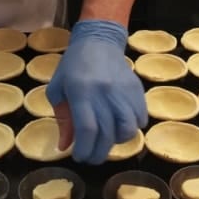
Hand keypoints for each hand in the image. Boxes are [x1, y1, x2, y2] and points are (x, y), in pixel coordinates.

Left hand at [46, 20, 147, 163]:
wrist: (99, 41)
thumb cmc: (73, 66)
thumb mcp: (58, 89)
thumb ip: (62, 119)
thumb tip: (65, 146)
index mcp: (80, 91)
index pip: (87, 128)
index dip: (84, 148)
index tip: (79, 157)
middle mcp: (104, 92)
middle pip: (107, 133)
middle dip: (98, 153)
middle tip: (91, 157)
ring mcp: (123, 91)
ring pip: (128, 129)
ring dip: (117, 142)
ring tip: (107, 141)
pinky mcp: (136, 89)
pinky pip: (141, 119)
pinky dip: (132, 128)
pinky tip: (120, 126)